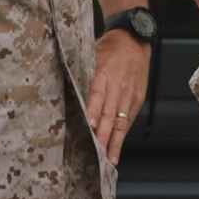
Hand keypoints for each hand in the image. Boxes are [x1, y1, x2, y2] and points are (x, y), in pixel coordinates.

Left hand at [87, 30, 151, 164]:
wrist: (134, 39)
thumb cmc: (108, 48)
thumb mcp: (91, 55)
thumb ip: (81, 75)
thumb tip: (62, 91)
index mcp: (104, 72)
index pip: (98, 94)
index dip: (94, 111)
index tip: (90, 126)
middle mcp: (118, 85)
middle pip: (110, 113)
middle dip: (103, 135)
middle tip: (97, 153)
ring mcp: (130, 94)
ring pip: (121, 122)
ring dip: (114, 141)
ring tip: (109, 159)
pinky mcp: (137, 99)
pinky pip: (129, 120)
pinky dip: (122, 135)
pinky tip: (117, 148)